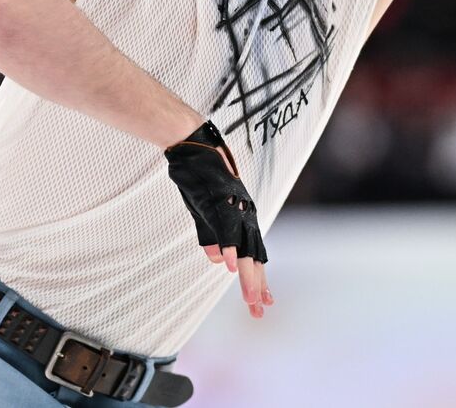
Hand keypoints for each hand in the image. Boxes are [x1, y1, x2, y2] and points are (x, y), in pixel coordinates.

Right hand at [164, 121, 274, 318]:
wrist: (192, 145)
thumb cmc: (199, 177)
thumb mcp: (204, 213)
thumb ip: (211, 237)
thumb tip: (218, 262)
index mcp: (242, 218)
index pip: (254, 254)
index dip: (258, 279)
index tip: (263, 302)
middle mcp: (245, 214)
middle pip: (254, 256)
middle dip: (257, 285)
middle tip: (260, 310)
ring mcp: (234, 208)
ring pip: (245, 247)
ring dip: (247, 274)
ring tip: (251, 299)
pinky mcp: (220, 200)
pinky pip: (226, 228)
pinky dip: (229, 247)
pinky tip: (230, 265)